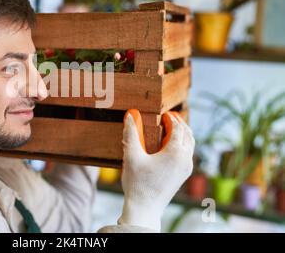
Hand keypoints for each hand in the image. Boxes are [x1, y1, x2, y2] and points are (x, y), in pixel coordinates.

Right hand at [117, 110, 194, 231]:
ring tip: (172, 128)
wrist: (144, 208)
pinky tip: (170, 146)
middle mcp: (185, 159)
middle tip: (170, 116)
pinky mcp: (183, 175)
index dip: (171, 118)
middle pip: (188, 134)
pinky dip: (183, 145)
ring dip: (183, 134)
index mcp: (175, 152)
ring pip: (190, 145)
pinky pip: (188, 154)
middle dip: (180, 123)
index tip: (163, 113)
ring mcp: (186, 168)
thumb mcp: (131, 156)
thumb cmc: (138, 183)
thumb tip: (130, 115)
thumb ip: (131, 134)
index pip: (177, 128)